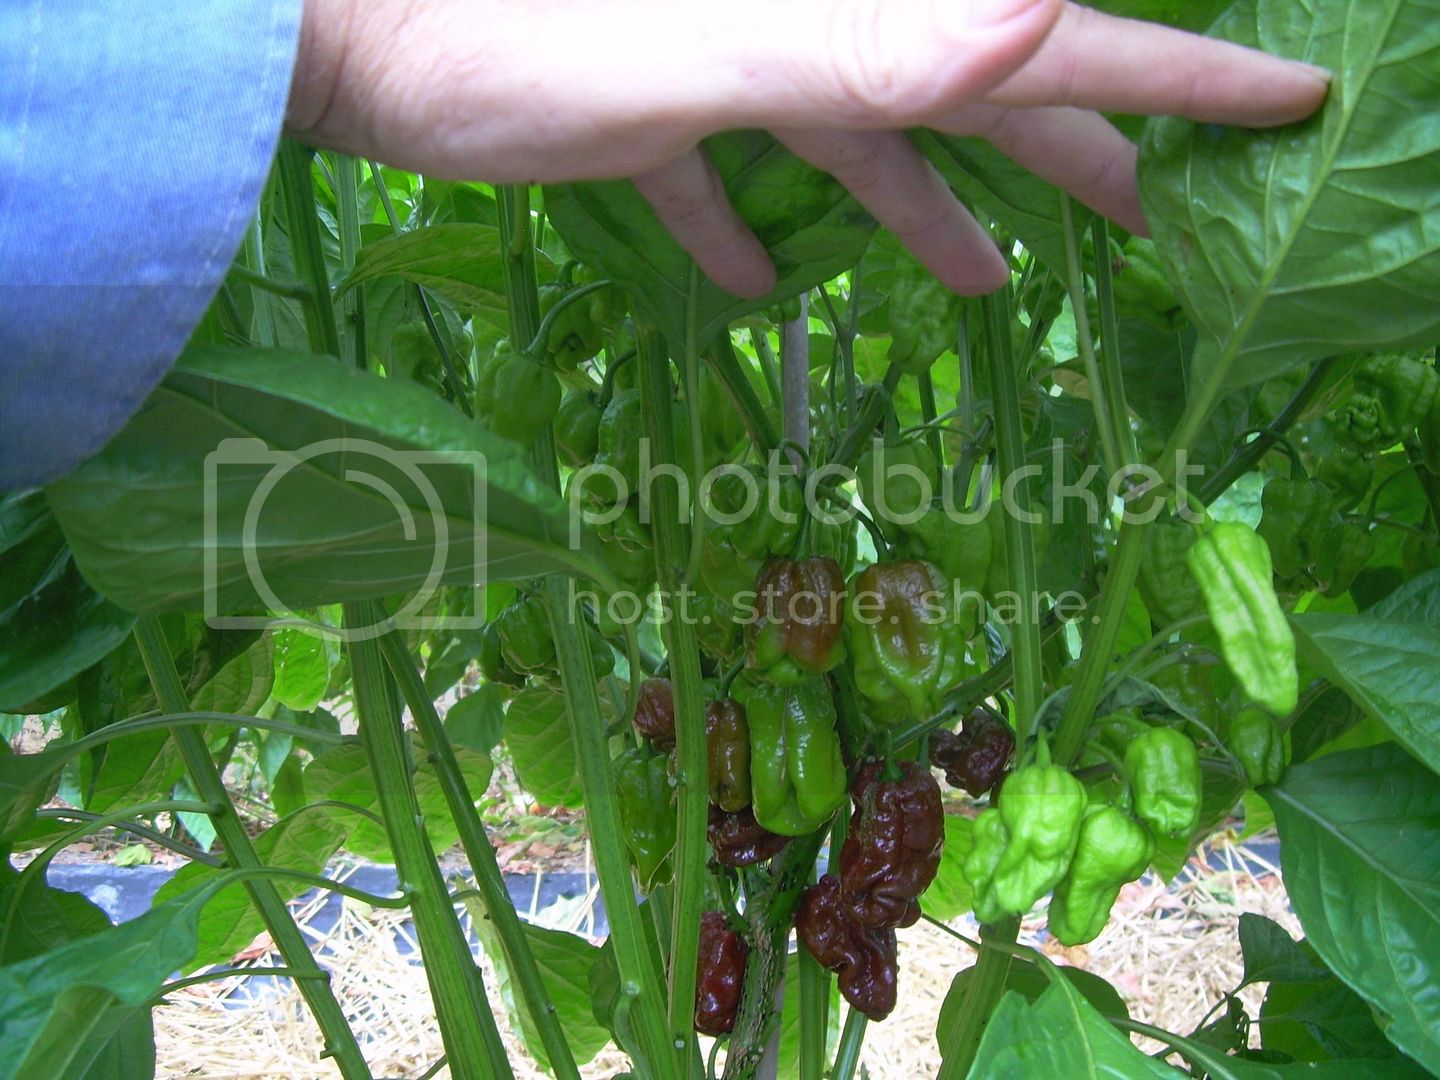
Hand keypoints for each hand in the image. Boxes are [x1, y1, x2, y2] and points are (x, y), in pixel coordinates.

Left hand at [287, 0, 1327, 296]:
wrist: (325, 26)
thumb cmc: (503, 33)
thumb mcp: (705, 50)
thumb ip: (873, 42)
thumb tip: (1054, 3)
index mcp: (850, 1)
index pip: (1051, 37)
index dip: (1179, 75)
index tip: (1290, 108)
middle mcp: (802, 13)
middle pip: (969, 88)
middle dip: (1063, 158)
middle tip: (1145, 225)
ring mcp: (718, 52)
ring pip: (852, 136)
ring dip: (917, 212)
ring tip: (985, 288)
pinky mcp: (634, 98)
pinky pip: (714, 166)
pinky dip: (735, 224)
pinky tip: (752, 286)